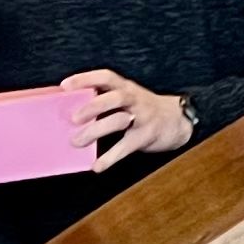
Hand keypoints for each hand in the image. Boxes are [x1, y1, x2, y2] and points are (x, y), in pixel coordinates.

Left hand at [66, 69, 193, 165]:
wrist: (178, 121)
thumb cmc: (143, 109)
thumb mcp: (128, 98)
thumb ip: (104, 100)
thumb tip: (67, 110)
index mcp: (126, 87)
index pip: (106, 77)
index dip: (86, 78)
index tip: (65, 85)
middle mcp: (135, 99)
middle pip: (115, 97)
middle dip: (93, 106)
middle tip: (73, 118)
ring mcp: (143, 117)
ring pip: (119, 120)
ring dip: (96, 130)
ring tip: (76, 142)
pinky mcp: (146, 136)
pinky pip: (127, 146)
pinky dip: (110, 157)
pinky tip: (97, 166)